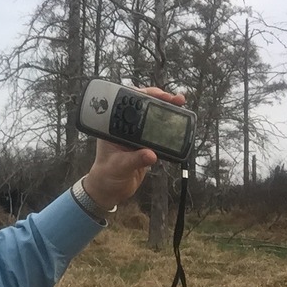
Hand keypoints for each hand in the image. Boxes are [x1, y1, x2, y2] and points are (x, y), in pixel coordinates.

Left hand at [82, 87, 185, 208]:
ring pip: (153, 118)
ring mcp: (136, 136)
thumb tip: (150, 154)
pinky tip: (178, 124)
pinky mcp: (145, 146)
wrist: (110, 190)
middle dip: (159, 100)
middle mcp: (125, 128)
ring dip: (167, 112)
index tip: (156, 95)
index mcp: (113, 128)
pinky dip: (169, 128)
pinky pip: (159, 133)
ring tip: (180, 106)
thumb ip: (134, 160)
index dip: (143, 96)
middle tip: (175, 99)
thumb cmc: (106, 176)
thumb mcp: (119, 167)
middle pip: (143, 107)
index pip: (127, 104)